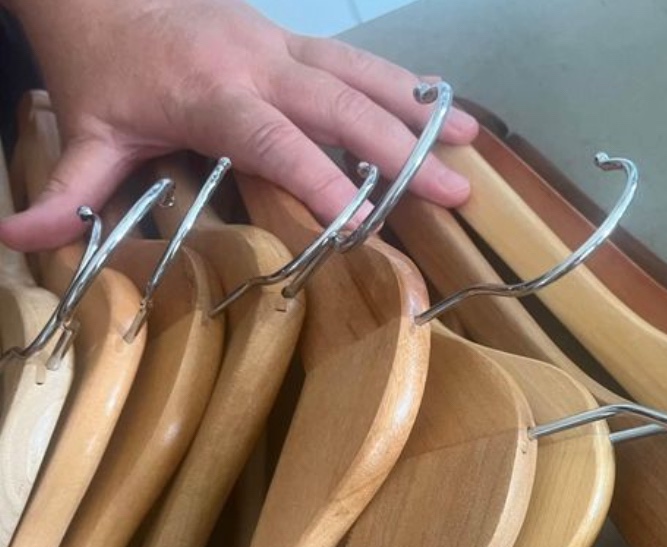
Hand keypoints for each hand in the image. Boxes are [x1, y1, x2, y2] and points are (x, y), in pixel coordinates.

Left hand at [0, 0, 478, 250]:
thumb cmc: (100, 64)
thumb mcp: (85, 129)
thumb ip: (68, 191)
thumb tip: (17, 239)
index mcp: (210, 92)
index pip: (275, 139)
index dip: (320, 179)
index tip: (363, 224)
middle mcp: (258, 64)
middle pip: (341, 105)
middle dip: (400, 151)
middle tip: (453, 191)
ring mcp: (281, 45)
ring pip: (361, 74)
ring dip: (418, 109)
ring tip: (472, 142)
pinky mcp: (291, 39)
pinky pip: (355, 61)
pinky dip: (403, 83)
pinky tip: (443, 105)